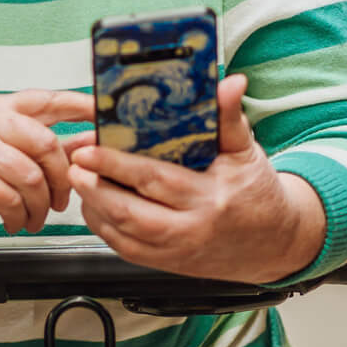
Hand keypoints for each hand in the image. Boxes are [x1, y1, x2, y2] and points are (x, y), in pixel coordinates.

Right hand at [0, 90, 94, 264]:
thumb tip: (93, 143)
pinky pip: (9, 198)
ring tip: (36, 217)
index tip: (103, 118)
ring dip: (40, 205)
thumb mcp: (8, 153)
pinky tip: (15, 221)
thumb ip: (48, 147)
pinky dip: (19, 216)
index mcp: (0, 108)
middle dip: (61, 178)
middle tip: (61, 200)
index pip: (46, 99)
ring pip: (29, 175)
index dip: (79, 106)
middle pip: (44, 143)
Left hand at [67, 75, 325, 284]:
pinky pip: (125, 249)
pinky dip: (104, 227)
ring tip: (77, 180)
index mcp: (211, 197)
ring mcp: (176, 251)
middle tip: (72, 164)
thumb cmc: (257, 193)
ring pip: (122, 234)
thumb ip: (230, 117)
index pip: (155, 179)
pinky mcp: (166, 263)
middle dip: (94, 187)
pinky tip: (94, 205)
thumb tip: (229, 82)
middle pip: (130, 212)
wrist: (273, 244)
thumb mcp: (246, 150)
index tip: (89, 149)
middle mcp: (191, 228)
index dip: (116, 165)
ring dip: (93, 207)